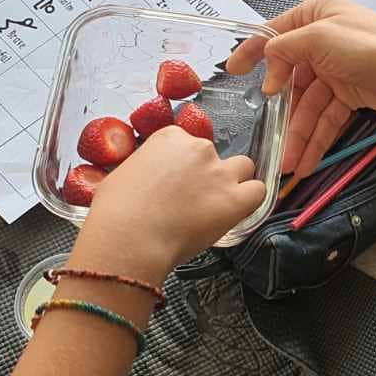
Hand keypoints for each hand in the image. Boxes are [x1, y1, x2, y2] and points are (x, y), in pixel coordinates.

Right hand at [72, 127, 265, 280]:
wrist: (128, 238)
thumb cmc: (116, 212)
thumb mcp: (122, 175)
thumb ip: (144, 170)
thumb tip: (146, 182)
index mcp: (169, 137)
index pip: (188, 143)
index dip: (184, 165)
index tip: (177, 182)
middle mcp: (198, 149)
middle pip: (214, 155)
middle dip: (206, 174)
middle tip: (192, 199)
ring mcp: (219, 173)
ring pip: (243, 167)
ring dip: (234, 182)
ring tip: (217, 204)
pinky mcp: (234, 200)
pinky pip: (258, 192)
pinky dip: (251, 201)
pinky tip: (236, 212)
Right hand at [225, 0, 375, 176]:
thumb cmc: (371, 46)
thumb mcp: (319, 39)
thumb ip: (284, 51)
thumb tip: (268, 77)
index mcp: (315, 15)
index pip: (273, 34)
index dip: (251, 53)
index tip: (229, 71)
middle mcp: (322, 41)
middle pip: (290, 79)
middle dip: (279, 113)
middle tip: (265, 140)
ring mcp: (336, 71)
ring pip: (308, 106)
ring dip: (298, 135)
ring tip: (287, 165)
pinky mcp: (351, 95)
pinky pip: (327, 118)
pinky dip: (317, 139)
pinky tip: (305, 162)